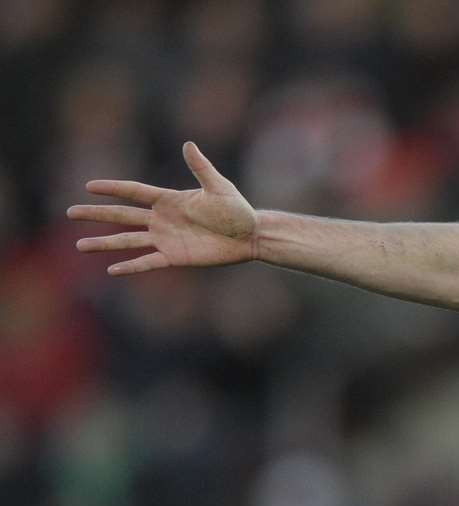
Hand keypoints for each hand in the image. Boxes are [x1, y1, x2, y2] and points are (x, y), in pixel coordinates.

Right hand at [68, 141, 257, 274]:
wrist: (249, 235)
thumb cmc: (236, 209)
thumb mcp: (218, 186)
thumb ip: (201, 168)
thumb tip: (188, 144)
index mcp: (169, 199)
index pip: (133, 192)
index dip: (112, 189)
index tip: (88, 186)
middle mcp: (161, 219)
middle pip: (121, 216)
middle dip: (96, 214)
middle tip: (70, 212)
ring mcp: (166, 239)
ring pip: (127, 240)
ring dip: (104, 243)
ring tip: (80, 245)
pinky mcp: (175, 257)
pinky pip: (147, 262)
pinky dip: (130, 266)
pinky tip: (111, 270)